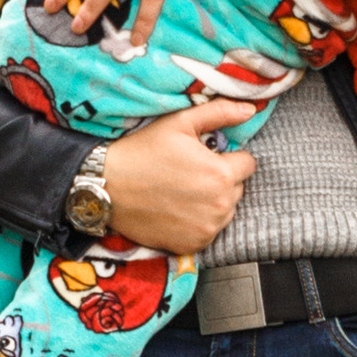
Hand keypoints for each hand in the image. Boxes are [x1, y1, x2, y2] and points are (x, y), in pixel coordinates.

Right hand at [95, 100, 259, 251]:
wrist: (106, 188)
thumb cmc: (142, 151)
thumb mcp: (179, 122)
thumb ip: (219, 113)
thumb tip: (250, 110)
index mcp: (222, 174)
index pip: (247, 164)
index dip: (228, 157)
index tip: (205, 157)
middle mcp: (221, 206)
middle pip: (237, 188)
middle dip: (221, 180)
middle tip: (190, 173)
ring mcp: (207, 229)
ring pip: (225, 211)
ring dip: (212, 202)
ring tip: (182, 192)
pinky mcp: (192, 246)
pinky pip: (209, 231)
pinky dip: (198, 222)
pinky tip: (176, 210)